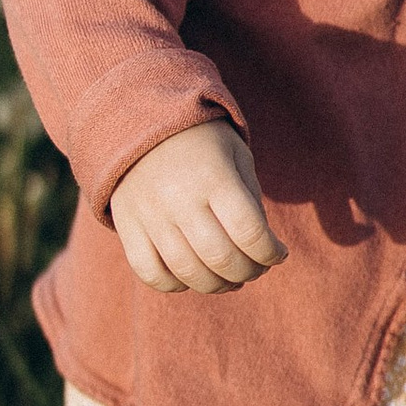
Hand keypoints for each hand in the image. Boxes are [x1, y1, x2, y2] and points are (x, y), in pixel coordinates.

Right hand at [110, 123, 287, 294]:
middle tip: (256, 268)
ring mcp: (150, 215)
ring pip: (188, 273)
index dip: (271, 253)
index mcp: (214, 176)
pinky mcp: (126, 225)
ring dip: (218, 285)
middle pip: (221, 259)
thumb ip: (251, 201)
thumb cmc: (202, 142)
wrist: (141, 120)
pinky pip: (150, 273)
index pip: (250, 233)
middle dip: (249, 272)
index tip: (278, 254)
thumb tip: (259, 249)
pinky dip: (175, 285)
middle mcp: (179, 198)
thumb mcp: (236, 156)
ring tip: (230, 278)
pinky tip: (192, 276)